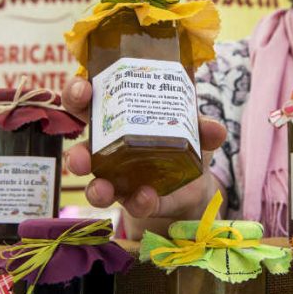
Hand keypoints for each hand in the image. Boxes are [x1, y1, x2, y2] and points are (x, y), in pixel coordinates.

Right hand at [62, 75, 227, 236]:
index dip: (77, 94)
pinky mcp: (137, 201)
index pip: (88, 103)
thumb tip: (216, 129)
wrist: (197, 181)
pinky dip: (140, 202)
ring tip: (102, 188)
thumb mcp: (194, 128)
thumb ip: (203, 127)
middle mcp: (110, 151)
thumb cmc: (184, 140)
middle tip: (79, 159)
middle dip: (76, 155)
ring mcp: (120, 179)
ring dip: (96, 189)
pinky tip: (147, 197)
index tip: (82, 89)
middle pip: (81, 150)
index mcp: (117, 120)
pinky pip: (133, 204)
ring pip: (96, 185)